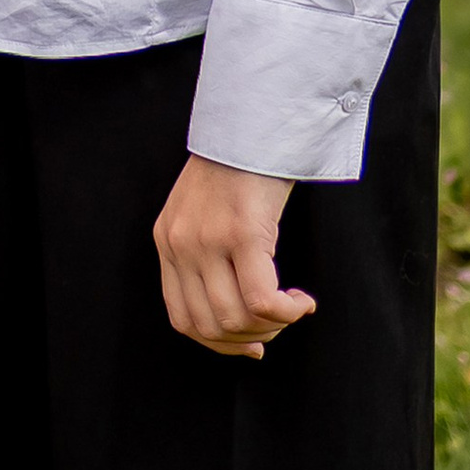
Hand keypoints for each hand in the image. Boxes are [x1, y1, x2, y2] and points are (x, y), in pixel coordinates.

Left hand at [153, 155, 314, 359]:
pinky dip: (285, 311)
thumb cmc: (241, 167)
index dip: (218, 343)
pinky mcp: (241, 234)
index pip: (182, 318)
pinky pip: (261, 299)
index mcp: (168, 242)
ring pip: (235, 318)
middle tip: (279, 324)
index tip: (250, 345)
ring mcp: (207, 241)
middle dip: (251, 338)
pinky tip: (302, 301)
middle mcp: (180, 245)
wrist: (255, 123)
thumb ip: (208, 254)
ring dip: (271, 326)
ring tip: (292, 308)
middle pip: (209, 325)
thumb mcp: (206, 212)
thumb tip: (237, 314)